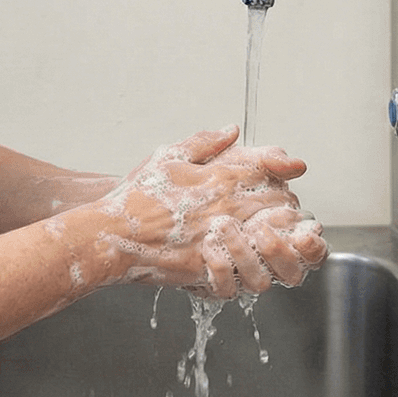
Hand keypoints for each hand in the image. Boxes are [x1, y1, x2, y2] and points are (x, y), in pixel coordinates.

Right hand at [79, 126, 318, 297]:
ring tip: (270, 237)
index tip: (283, 178)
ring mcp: (223, 236)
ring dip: (278, 237)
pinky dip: (256, 264)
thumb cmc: (136, 196)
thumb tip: (232, 129)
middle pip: (281, 202)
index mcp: (220, 175)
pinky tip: (249, 260)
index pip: (272, 169)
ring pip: (274, 237)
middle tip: (281, 211)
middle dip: (285, 206)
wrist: (111, 233)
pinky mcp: (213, 264)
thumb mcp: (168, 156)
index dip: (282, 173)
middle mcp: (227, 204)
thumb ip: (204, 142)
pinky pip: (251, 267)